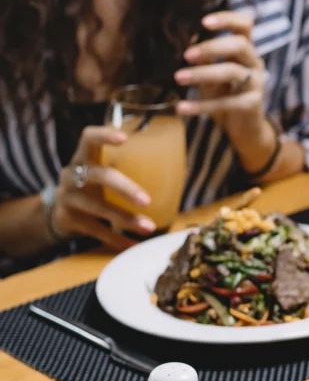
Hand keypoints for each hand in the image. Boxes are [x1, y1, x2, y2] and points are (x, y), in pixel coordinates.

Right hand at [51, 127, 153, 250]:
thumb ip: (126, 168)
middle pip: (99, 176)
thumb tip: (179, 169)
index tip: (124, 138)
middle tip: (147, 200)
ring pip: (98, 208)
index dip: (104, 135)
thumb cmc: (94, 188)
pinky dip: (117, 240)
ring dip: (125, 219)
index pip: (88, 138)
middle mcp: (71, 175)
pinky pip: (97, 231)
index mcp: (83, 158)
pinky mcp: (68, 220)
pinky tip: (134, 246)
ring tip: (149, 227)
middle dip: (125, 188)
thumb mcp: (102, 174)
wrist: (58, 214)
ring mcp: (67, 198)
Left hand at [174, 11, 275, 169]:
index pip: (245, 25)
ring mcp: (256, 83)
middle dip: (212, 48)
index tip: (204, 22)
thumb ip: (204, 58)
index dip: (228, 19)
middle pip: (240, 45)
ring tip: (178, 78)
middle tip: (186, 55)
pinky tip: (182, 108)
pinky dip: (202, 106)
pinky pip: (227, 103)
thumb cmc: (226, 95)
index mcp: (245, 50)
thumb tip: (190, 39)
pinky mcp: (252, 104)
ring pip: (232, 72)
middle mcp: (254, 63)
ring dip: (203, 74)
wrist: (243, 128)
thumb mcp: (211, 74)